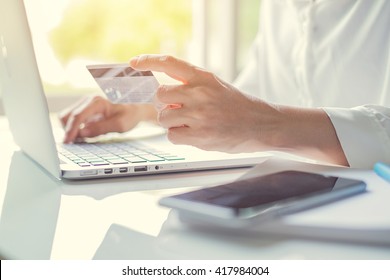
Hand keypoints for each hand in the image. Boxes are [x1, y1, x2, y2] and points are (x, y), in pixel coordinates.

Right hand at [59, 96, 155, 142]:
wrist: (135, 110)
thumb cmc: (130, 116)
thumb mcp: (119, 125)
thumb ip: (100, 129)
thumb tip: (81, 133)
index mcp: (97, 102)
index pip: (78, 116)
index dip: (71, 130)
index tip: (67, 142)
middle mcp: (89, 100)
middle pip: (68, 115)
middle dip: (68, 130)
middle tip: (73, 144)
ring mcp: (86, 104)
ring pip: (68, 117)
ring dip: (70, 129)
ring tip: (79, 141)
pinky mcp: (85, 110)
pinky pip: (73, 119)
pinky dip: (74, 128)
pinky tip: (81, 136)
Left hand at [130, 55, 277, 152]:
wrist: (263, 125)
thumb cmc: (239, 106)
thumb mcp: (216, 86)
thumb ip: (191, 86)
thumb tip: (163, 95)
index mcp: (204, 77)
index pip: (169, 63)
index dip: (149, 61)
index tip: (135, 63)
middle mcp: (200, 93)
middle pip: (160, 95)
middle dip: (164, 104)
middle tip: (177, 109)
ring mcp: (199, 115)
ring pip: (163, 117)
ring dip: (173, 122)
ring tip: (192, 124)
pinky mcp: (200, 135)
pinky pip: (172, 135)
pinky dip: (179, 136)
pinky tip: (196, 134)